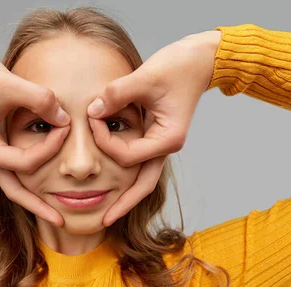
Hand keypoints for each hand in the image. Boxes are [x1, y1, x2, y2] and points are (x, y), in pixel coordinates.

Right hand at [0, 37, 70, 226]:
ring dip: (36, 199)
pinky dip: (35, 178)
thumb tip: (64, 120)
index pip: (25, 161)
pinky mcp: (0, 147)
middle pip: (15, 192)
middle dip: (38, 207)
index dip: (50, 147)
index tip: (67, 126)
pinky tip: (49, 188)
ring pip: (16, 185)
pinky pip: (20, 169)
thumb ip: (40, 101)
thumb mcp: (10, 84)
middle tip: (62, 221)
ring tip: (58, 215)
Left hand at [87, 30, 221, 225]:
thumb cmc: (177, 67)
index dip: (103, 140)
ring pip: (143, 178)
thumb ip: (117, 94)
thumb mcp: (145, 76)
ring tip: (108, 212)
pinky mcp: (157, 137)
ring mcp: (163, 144)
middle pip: (143, 185)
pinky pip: (139, 161)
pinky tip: (113, 182)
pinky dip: (126, 171)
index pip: (127, 155)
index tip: (91, 116)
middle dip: (124, 203)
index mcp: (167, 139)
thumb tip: (92, 110)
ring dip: (126, 194)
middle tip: (104, 221)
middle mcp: (167, 147)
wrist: (200, 60)